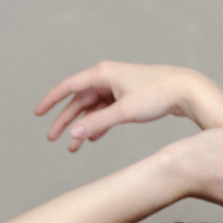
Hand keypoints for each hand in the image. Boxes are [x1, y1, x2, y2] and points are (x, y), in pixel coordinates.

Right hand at [35, 61, 207, 150]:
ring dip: (82, 128)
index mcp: (102, 74)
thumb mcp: (124, 112)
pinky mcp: (127, 97)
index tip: (37, 114)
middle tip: (51, 139)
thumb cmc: (157, 95)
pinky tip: (91, 140)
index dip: (51, 101)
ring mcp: (117, 88)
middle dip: (64, 121)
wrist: (185, 90)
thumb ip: (97, 123)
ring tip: (72, 148)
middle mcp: (107, 77)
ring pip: (92, 109)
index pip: (68, 87)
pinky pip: (105, 112)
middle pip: (78, 101)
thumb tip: (74, 134)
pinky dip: (97, 126)